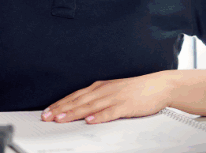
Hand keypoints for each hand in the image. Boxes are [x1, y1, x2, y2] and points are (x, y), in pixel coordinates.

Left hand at [41, 72, 173, 124]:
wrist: (158, 86)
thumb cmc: (136, 90)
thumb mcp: (112, 92)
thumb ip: (97, 99)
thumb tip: (81, 110)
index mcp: (99, 87)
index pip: (75, 96)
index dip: (60, 104)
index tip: (47, 111)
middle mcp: (104, 91)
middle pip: (78, 101)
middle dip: (61, 109)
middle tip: (47, 116)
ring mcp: (114, 97)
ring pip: (90, 106)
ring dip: (74, 113)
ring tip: (61, 119)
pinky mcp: (126, 105)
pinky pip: (110, 112)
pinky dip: (99, 116)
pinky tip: (90, 120)